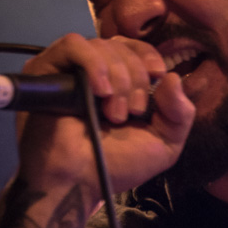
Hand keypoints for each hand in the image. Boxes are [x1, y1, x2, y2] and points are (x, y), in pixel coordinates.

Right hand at [16, 33, 194, 198]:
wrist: (79, 182)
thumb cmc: (115, 166)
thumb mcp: (163, 145)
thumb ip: (180, 113)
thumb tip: (173, 77)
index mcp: (118, 84)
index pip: (134, 48)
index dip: (148, 55)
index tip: (157, 75)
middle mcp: (93, 73)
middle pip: (120, 46)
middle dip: (135, 77)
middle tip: (131, 112)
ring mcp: (68, 70)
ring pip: (100, 45)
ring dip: (117, 78)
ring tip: (113, 114)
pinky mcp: (46, 70)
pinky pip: (72, 45)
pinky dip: (93, 63)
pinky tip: (100, 91)